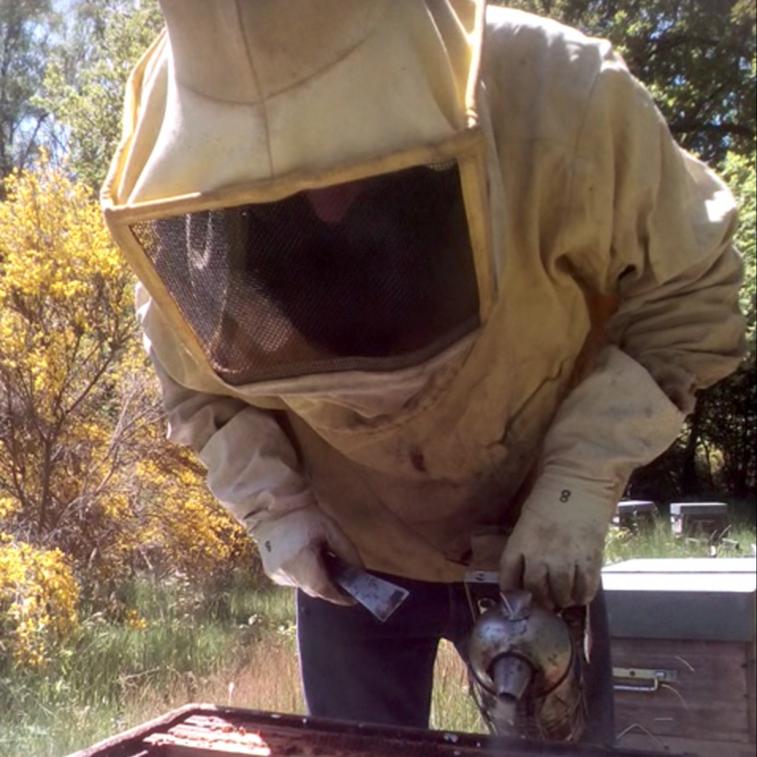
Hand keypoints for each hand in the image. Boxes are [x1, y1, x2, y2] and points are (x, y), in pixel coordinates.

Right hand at [253, 505, 362, 604]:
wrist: (275, 508)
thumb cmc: (304, 516)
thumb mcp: (331, 530)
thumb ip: (347, 553)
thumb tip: (359, 571)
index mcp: (301, 559)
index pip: (323, 588)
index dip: (339, 596)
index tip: (352, 598)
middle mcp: (287, 571)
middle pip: (314, 589)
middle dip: (329, 586)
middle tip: (341, 577)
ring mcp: (277, 575)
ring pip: (304, 586)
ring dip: (316, 579)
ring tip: (321, 561)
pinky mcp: (272, 574)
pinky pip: (294, 581)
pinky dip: (304, 575)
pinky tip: (306, 559)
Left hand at [499, 473, 612, 609]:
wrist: (580, 481)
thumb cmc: (550, 494)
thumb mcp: (528, 518)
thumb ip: (525, 542)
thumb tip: (527, 565)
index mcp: (521, 541)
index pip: (509, 575)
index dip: (511, 590)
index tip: (516, 596)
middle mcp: (540, 554)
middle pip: (536, 589)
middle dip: (540, 599)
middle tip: (545, 601)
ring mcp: (566, 558)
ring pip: (561, 593)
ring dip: (562, 600)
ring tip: (564, 599)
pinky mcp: (589, 558)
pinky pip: (586, 586)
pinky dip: (583, 595)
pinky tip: (582, 595)